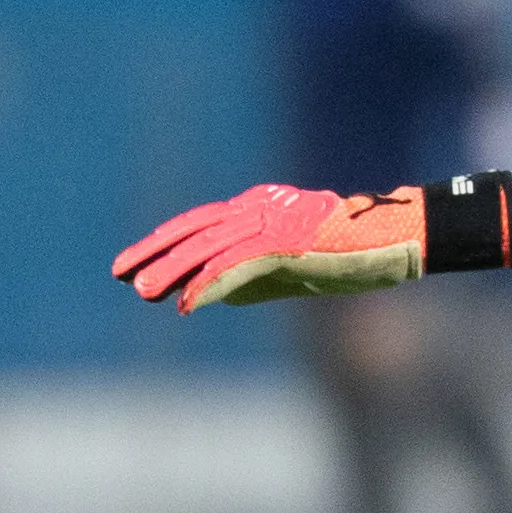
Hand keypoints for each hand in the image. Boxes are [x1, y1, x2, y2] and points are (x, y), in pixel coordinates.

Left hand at [113, 184, 426, 312]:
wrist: (392, 239)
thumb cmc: (352, 253)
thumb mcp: (293, 262)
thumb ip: (252, 272)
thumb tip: (212, 292)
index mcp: (259, 209)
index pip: (200, 224)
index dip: (165, 243)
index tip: (133, 263)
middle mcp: (258, 209)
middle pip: (194, 230)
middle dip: (154, 253)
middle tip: (119, 273)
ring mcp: (270, 224)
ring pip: (208, 247)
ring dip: (172, 270)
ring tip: (141, 289)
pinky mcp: (282, 243)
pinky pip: (234, 265)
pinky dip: (206, 284)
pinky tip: (185, 303)